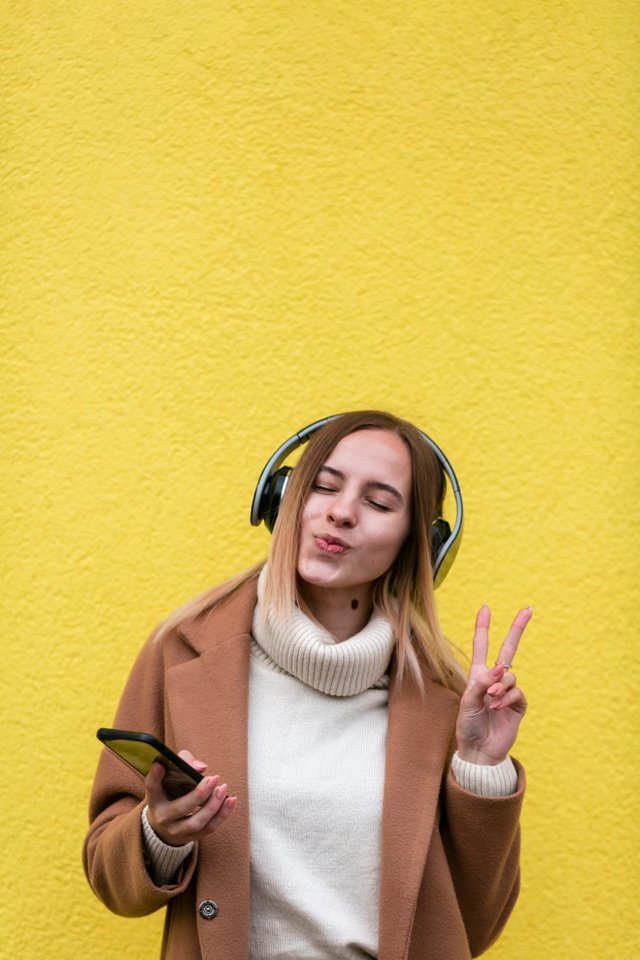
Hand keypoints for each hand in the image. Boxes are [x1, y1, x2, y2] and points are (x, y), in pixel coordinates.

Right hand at [145, 749, 236, 845]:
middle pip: (181, 808)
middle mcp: (163, 816)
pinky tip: (231, 800)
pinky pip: (209, 828)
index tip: (160, 765)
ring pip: (196, 822)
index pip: (152, 788)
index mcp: (154, 798)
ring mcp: (177, 830)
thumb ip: (183, 763)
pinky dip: (223, 814)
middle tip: (214, 779)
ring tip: (223, 788)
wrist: (165, 825)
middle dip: (199, 794)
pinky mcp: (191, 837)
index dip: (155, 777)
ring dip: (213, 805)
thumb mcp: (170, 777)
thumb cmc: (171, 791)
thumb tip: (201, 767)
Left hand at [456, 605, 531, 765]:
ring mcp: (508, 692)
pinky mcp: (518, 705)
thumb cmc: (468, 725)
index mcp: (478, 675)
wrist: (479, 751)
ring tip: (490, 699)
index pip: (482, 646)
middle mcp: (495, 680)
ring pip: (510, 675)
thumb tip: (499, 668)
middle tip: (528, 609)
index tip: (486, 608)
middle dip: (517, 629)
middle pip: (508, 649)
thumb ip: (481, 683)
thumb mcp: (468, 702)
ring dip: (500, 685)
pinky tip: (496, 708)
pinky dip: (506, 698)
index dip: (483, 627)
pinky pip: (517, 693)